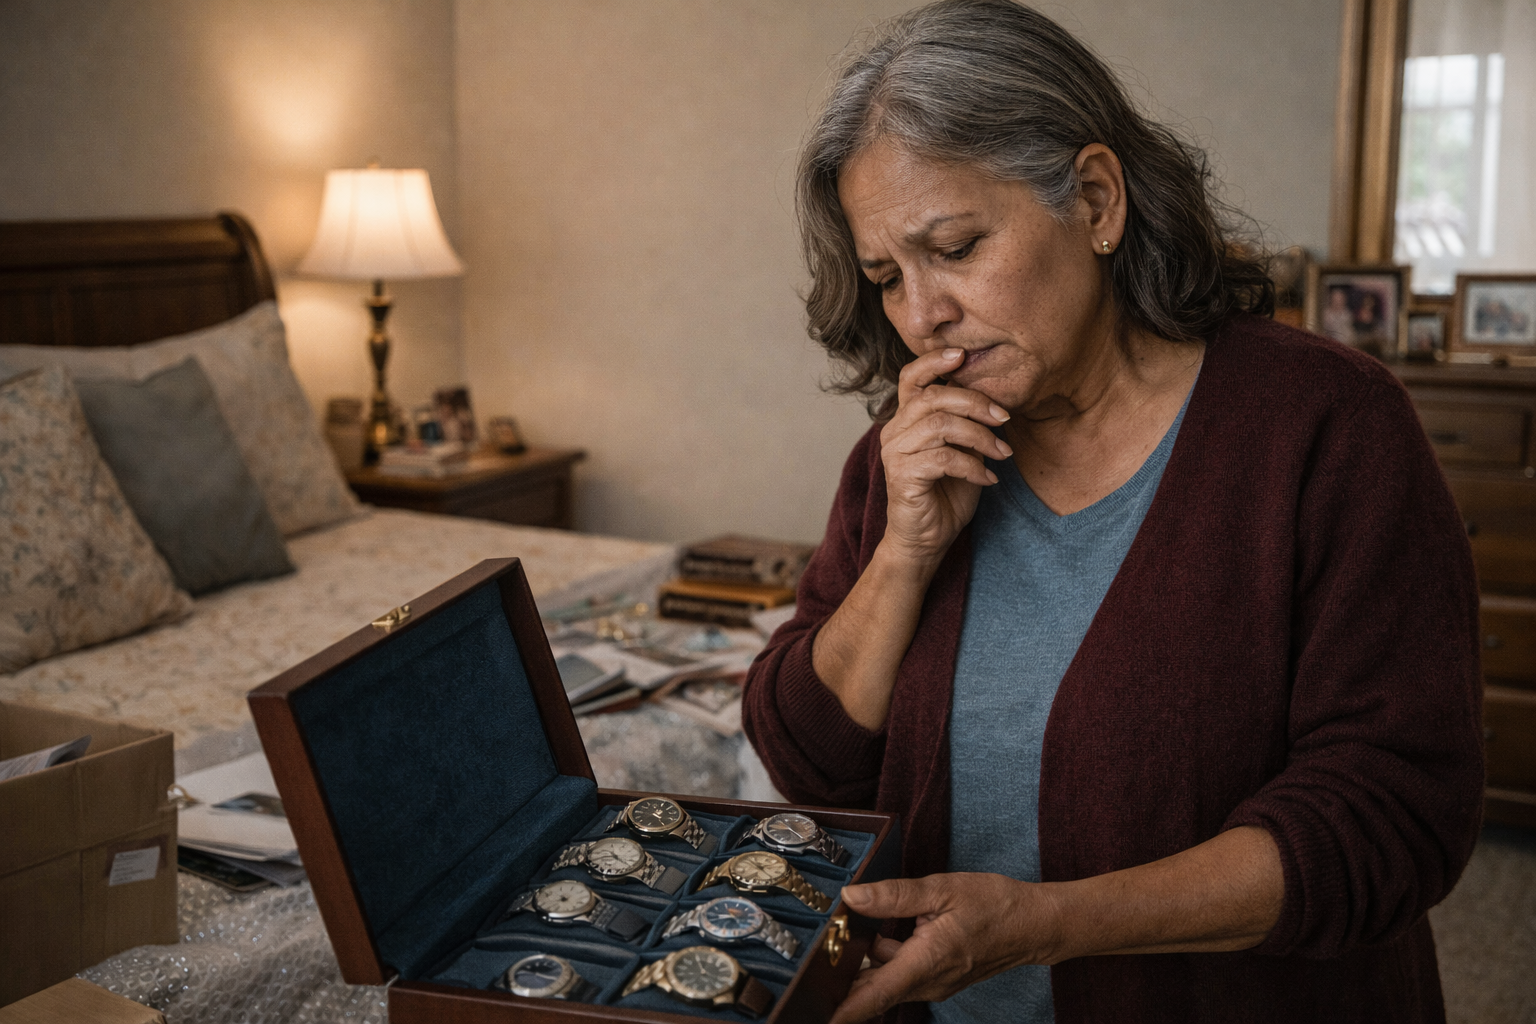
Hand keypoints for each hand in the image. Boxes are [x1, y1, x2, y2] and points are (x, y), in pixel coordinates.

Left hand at [830, 873, 1058, 1023]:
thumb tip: (852, 897)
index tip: (820, 1015)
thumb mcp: (942, 889)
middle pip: (874, 991)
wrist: (1034, 925)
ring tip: (844, 934)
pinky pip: (901, 975)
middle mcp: (929, 982)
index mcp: (927, 961)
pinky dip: (884, 960)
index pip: (875, 995)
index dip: (844, 1010)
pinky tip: (877, 934)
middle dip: (843, 981)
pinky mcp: (938, 979)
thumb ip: (894, 895)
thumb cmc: (995, 905)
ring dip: (864, 965)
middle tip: (817, 961)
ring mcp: (934, 984)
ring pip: (886, 981)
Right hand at [879, 348, 1012, 564]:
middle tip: (1004, 418)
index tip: (963, 355)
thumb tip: (996, 400)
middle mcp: (895, 431)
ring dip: (980, 436)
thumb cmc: (945, 494)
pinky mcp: (903, 476)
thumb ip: (967, 424)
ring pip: (940, 425)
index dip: (934, 362)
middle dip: (975, 403)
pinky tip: (989, 478)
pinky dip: (973, 466)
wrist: (926, 539)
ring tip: (1002, 453)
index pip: (912, 378)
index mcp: (907, 420)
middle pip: (933, 397)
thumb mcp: (962, 451)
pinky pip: (943, 458)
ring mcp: (895, 453)